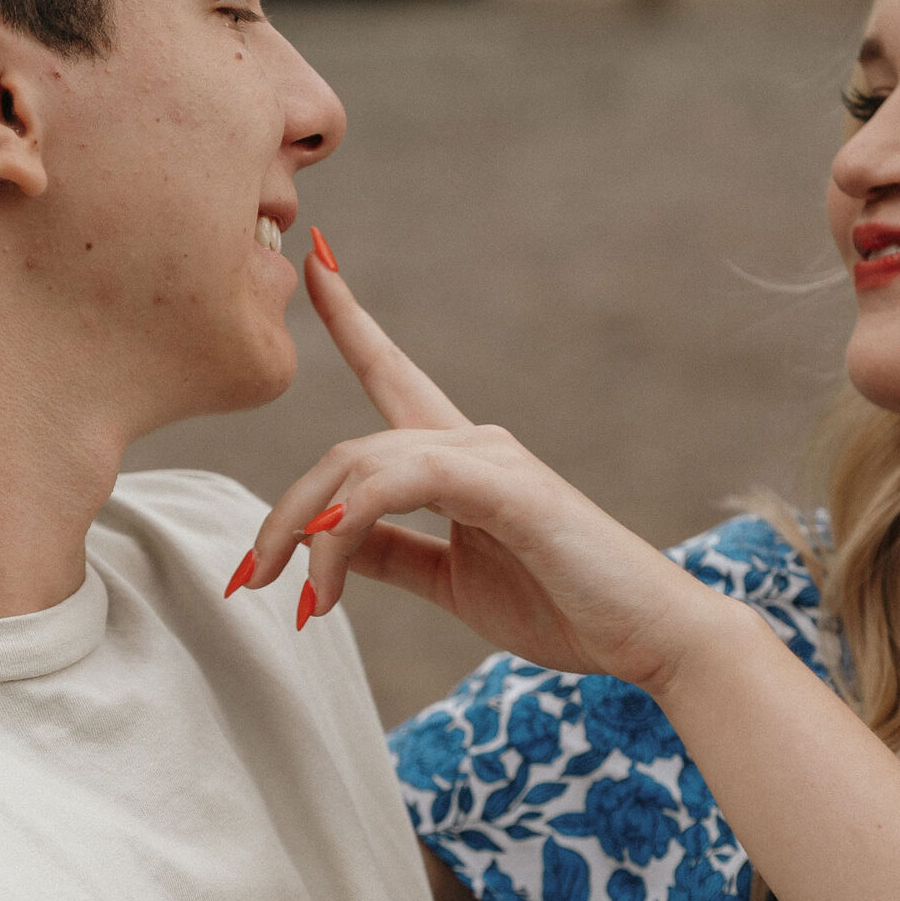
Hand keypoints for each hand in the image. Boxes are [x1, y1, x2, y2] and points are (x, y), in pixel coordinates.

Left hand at [236, 243, 719, 693]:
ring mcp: (492, 460)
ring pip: (364, 463)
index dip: (351, 321)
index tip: (315, 264)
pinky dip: (352, 520)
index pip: (393, 375)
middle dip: (284, 513)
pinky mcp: (508, 488)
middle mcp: (474, 444)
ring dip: (311, 529)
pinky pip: (405, 480)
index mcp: (463, 461)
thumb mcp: (455, 584)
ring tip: (298, 596)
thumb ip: (396, 555)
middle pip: (347, 450)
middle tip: (249, 578)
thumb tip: (331, 544)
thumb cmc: (566, 608)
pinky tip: (330, 568)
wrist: (650, 636)